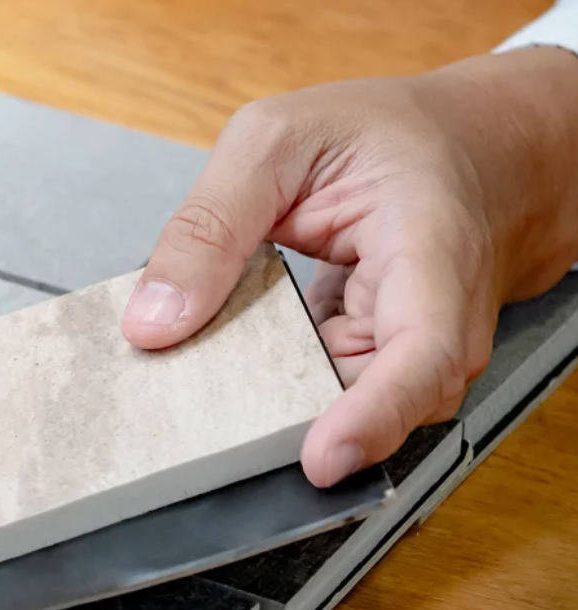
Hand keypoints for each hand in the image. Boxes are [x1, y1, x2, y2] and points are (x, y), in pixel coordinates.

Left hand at [120, 48, 577, 486]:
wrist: (474, 142)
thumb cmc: (390, 133)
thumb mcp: (276, 141)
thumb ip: (210, 225)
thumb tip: (152, 322)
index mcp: (429, 249)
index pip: (424, 353)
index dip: (374, 416)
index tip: (321, 459)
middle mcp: (439, 317)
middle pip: (383, 404)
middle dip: (299, 426)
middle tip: (208, 431)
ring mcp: (414, 348)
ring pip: (348, 407)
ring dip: (276, 406)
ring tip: (205, 392)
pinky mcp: (380, 360)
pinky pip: (326, 391)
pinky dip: (273, 385)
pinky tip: (223, 366)